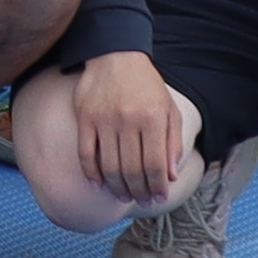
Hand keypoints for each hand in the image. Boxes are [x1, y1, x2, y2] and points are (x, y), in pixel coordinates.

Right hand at [71, 48, 189, 204]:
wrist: (115, 54)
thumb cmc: (146, 85)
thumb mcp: (168, 109)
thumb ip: (173, 142)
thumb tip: (171, 175)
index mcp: (152, 118)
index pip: (155, 164)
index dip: (158, 187)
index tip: (159, 198)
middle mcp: (128, 120)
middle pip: (132, 170)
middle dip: (139, 192)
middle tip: (142, 202)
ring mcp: (104, 119)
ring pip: (109, 166)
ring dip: (117, 187)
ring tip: (123, 196)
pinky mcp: (85, 117)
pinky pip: (85, 153)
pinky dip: (91, 173)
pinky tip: (98, 185)